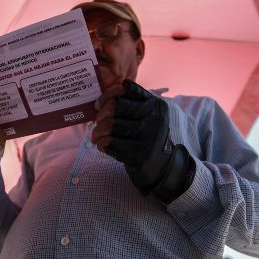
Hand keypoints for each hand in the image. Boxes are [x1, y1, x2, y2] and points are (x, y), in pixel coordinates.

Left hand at [92, 79, 195, 201]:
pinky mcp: (138, 153)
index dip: (107, 96)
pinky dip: (101, 143)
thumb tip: (100, 102)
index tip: (98, 105)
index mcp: (155, 104)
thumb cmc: (146, 137)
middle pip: (115, 107)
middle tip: (97, 123)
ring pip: (110, 125)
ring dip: (97, 131)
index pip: (125, 91)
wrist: (162, 167)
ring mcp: (147, 136)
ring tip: (97, 136)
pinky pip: (110, 143)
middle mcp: (153, 117)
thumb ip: (130, 103)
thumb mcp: (147, 115)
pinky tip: (102, 145)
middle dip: (100, 115)